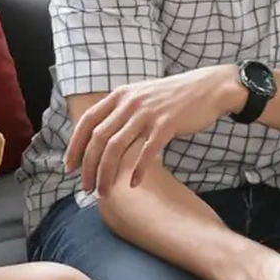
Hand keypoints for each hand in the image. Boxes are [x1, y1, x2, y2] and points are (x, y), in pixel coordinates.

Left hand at [67, 67, 241, 195]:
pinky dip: (137, 170)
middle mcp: (129, 103)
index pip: (87, 121)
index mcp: (120, 95)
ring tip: (104, 192)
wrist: (208, 88)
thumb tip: (103, 135)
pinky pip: (145, 152)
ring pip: (116, 148)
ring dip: (106, 173)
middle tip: (86, 187)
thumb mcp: (142, 95)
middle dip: (89, 167)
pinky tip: (133, 184)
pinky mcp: (166, 125)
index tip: (70, 167)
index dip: (75, 146)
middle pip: (98, 139)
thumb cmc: (174, 97)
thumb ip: (122, 110)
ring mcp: (147, 113)